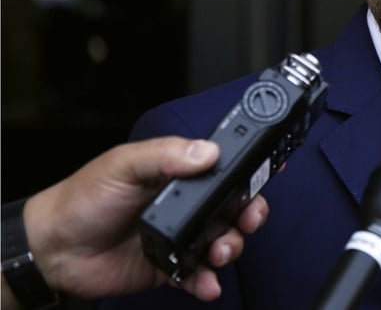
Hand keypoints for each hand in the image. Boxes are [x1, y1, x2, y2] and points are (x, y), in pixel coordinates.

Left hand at [19, 137, 268, 301]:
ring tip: (219, 253)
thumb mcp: (124, 165)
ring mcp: (181, 237)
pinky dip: (208, 282)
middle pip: (235, 207)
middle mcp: (187, 205)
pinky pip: (200, 276)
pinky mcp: (171, 268)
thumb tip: (209, 151)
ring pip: (223, 242)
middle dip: (250, 214)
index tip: (272, 171)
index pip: (225, 167)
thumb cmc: (84, 198)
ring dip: (231, 247)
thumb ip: (166, 155)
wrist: (54, 249)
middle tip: (248, 219)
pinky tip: (206, 283)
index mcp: (179, 173)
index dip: (251, 170)